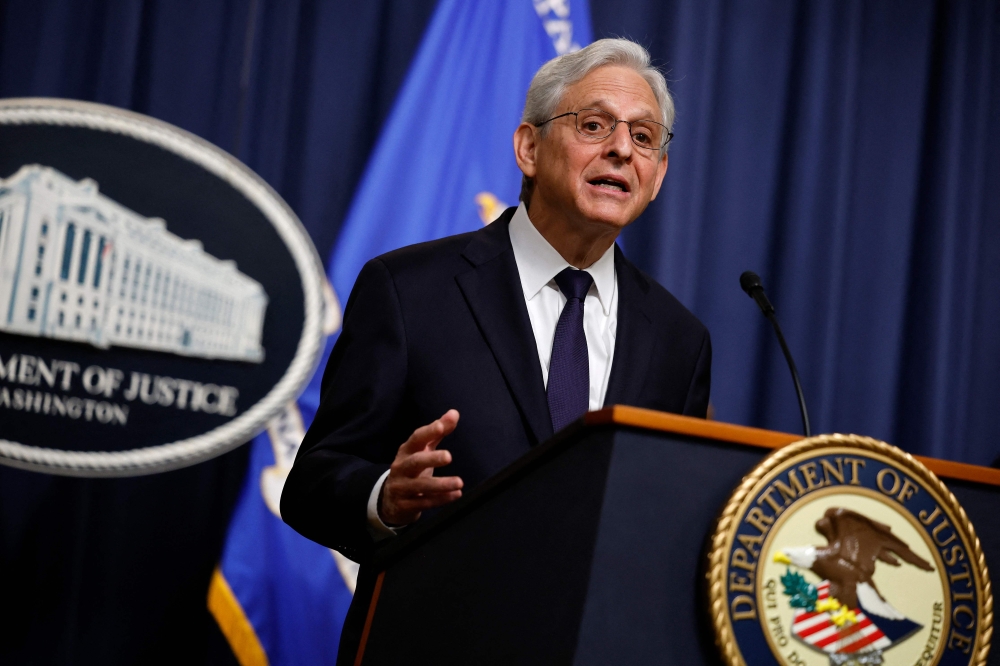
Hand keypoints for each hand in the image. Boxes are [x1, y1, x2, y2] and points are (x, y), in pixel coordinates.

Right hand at [379, 410, 463, 526]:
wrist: (390, 500)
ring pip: (420, 486)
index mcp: (406, 451)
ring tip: (459, 482)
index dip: (428, 432)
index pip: (416, 439)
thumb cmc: (412, 469)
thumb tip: (454, 413)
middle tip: (449, 456)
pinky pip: (424, 503)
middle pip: (415, 462)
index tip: (441, 425)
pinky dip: (440, 500)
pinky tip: (455, 495)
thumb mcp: (422, 450)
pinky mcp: (405, 505)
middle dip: (431, 459)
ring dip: (440, 484)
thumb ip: (438, 432)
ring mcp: (401, 487)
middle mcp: (401, 468)